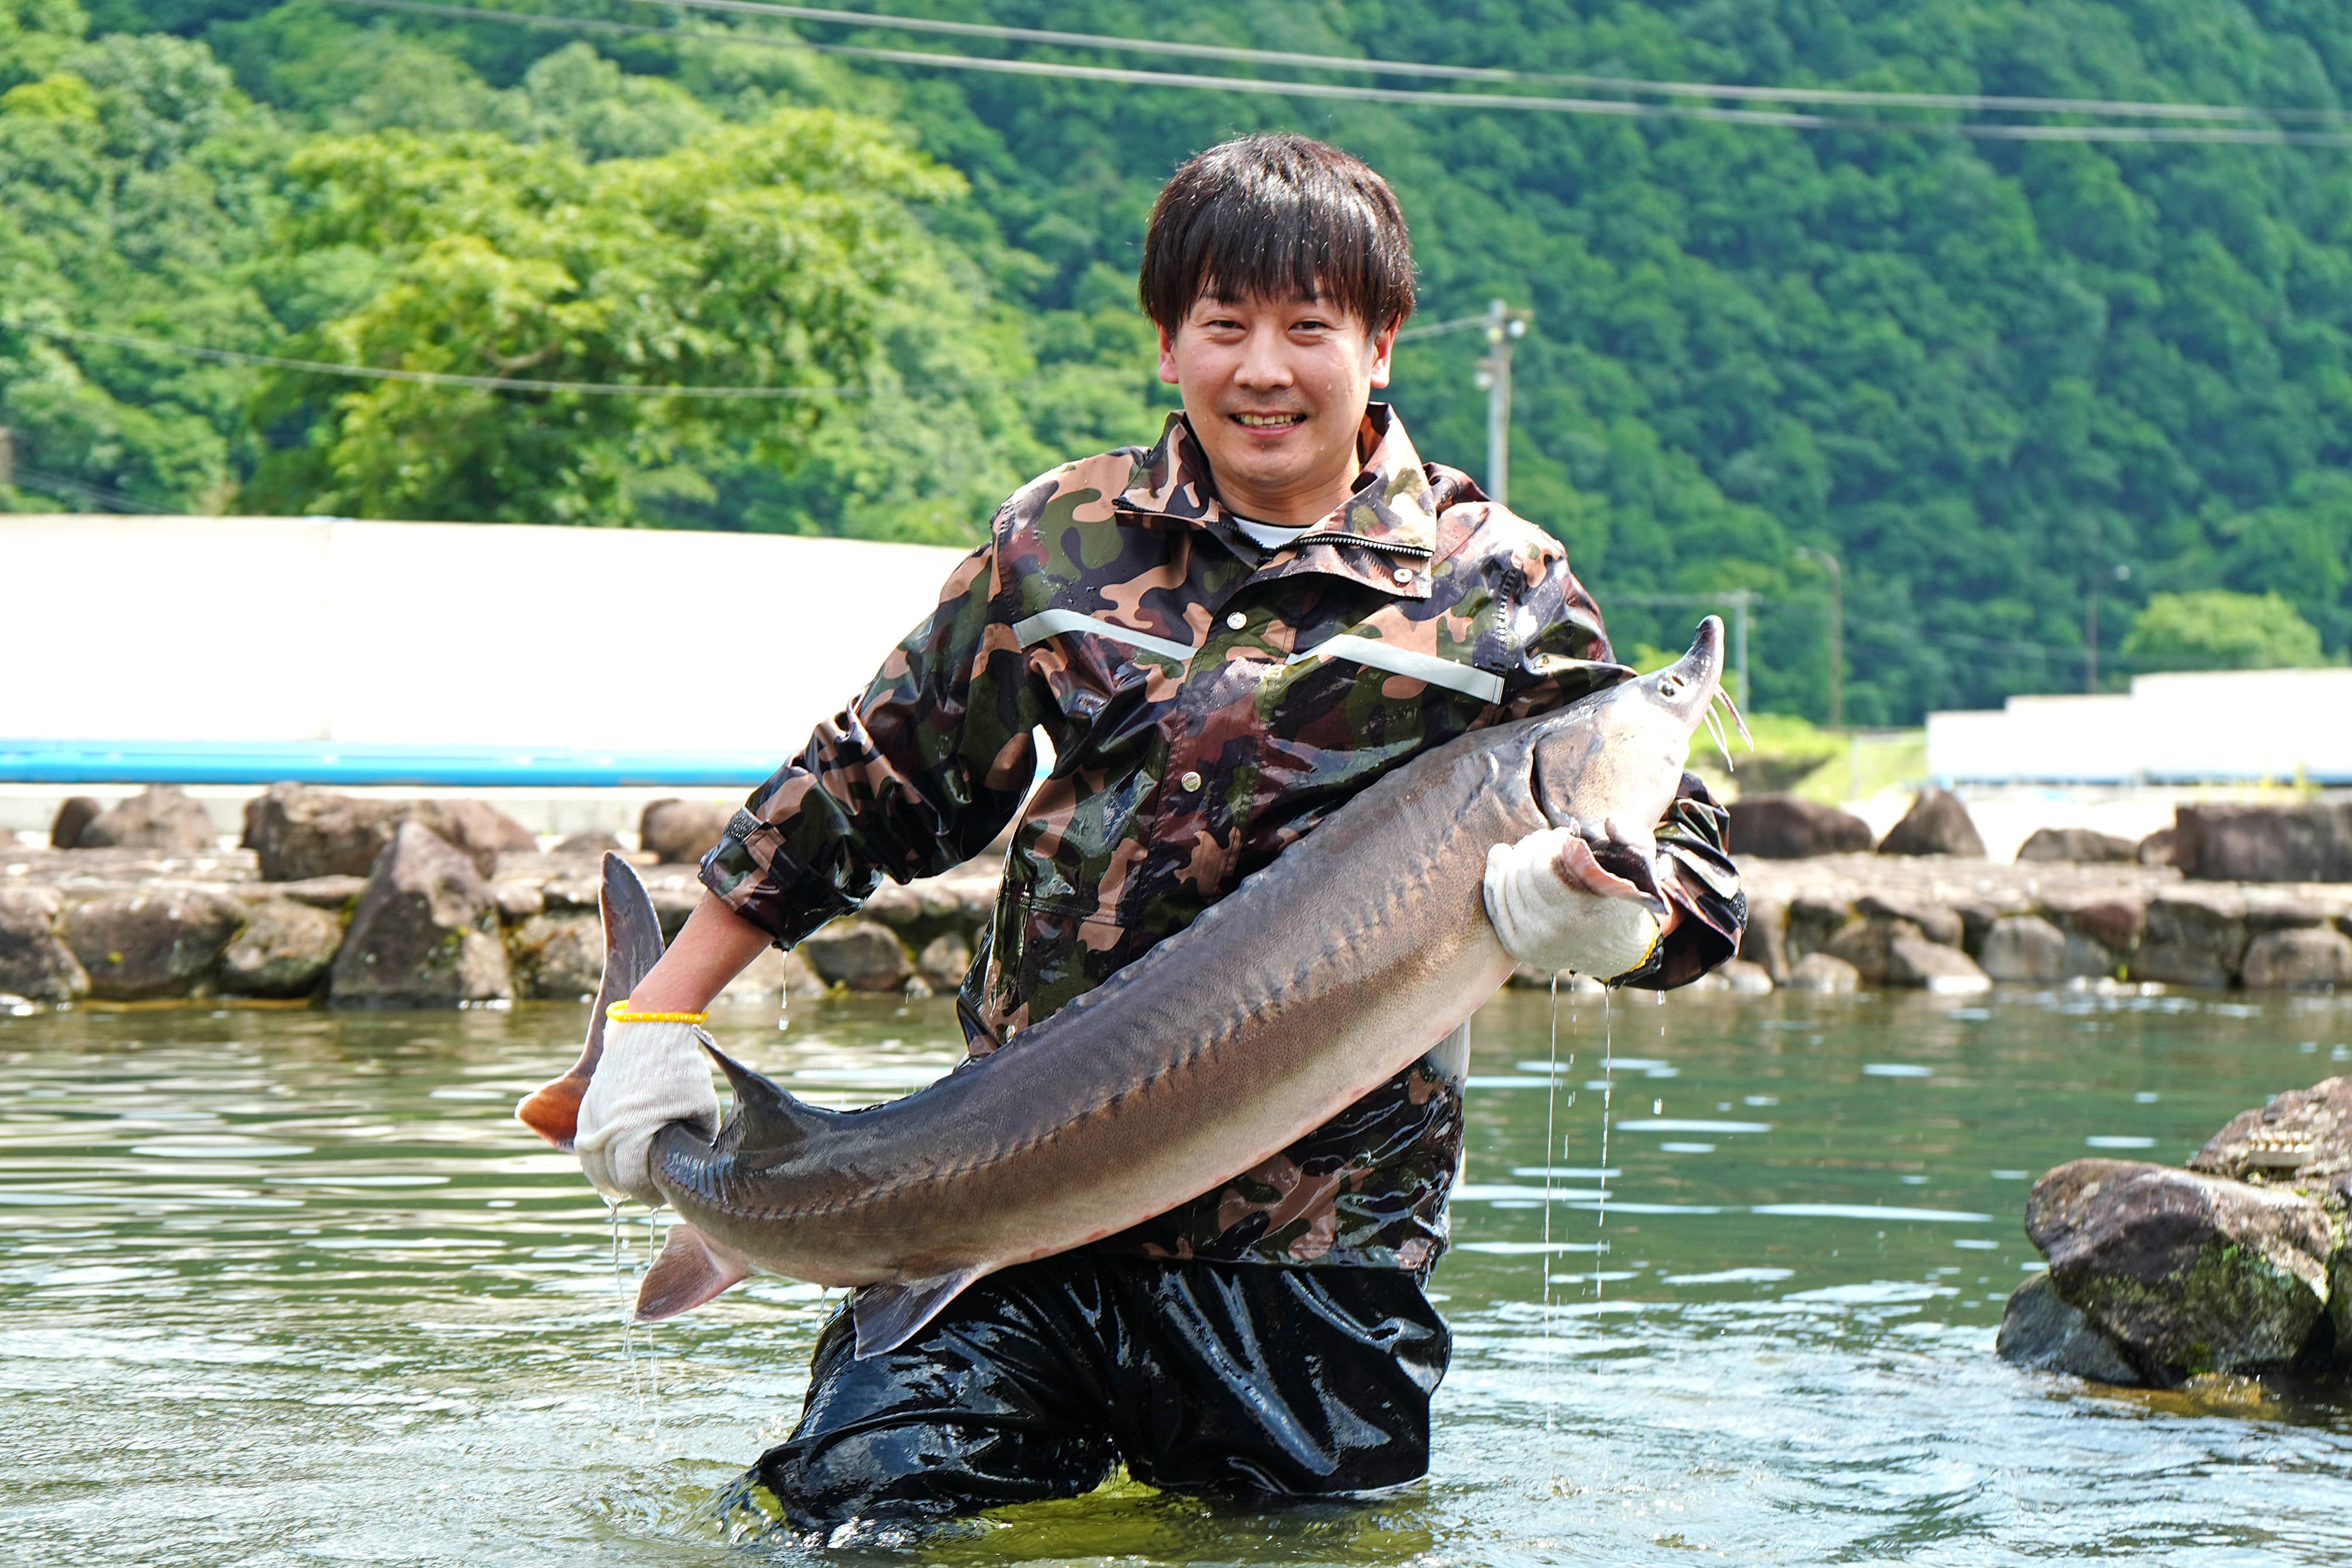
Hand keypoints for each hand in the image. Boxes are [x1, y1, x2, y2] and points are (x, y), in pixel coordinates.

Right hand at [574, 1020, 720, 1205]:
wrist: (651, 1028)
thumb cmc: (682, 1069)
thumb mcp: (702, 1109)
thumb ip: (698, 1143)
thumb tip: (694, 1168)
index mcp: (634, 1131)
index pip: (632, 1182)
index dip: (648, 1195)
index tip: (661, 1198)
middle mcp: (606, 1126)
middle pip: (610, 1177)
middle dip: (631, 1189)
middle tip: (649, 1194)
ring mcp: (593, 1114)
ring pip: (591, 1163)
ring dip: (608, 1178)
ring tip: (628, 1186)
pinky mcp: (587, 1104)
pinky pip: (583, 1143)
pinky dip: (594, 1159)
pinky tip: (610, 1166)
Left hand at [1483, 825, 1664, 980]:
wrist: (1615, 950)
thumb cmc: (1624, 899)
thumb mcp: (1642, 866)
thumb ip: (1634, 837)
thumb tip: (1608, 822)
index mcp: (1581, 912)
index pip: (1543, 867)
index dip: (1549, 844)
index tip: (1563, 837)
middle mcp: (1551, 932)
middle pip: (1521, 872)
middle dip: (1533, 846)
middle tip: (1547, 840)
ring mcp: (1530, 942)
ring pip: (1504, 884)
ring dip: (1516, 857)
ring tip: (1535, 851)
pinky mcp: (1516, 946)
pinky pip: (1494, 902)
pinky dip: (1497, 876)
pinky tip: (1505, 859)